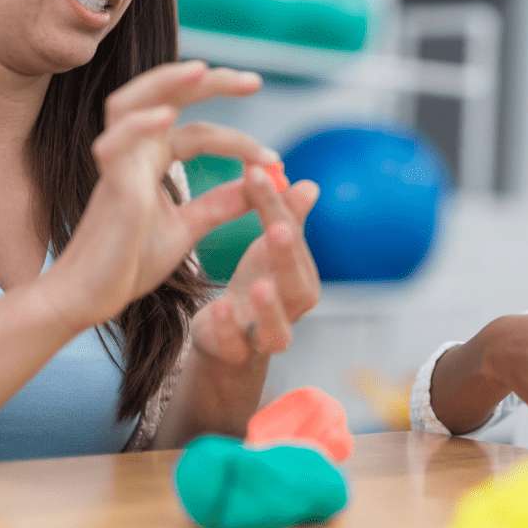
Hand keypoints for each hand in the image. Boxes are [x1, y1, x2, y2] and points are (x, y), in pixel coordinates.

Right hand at [41, 61, 273, 328]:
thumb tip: (259, 184)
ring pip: (130, 103)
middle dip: (209, 83)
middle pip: (165, 96)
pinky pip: (116, 145)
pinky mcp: (109, 187)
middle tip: (254, 80)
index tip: (276, 160)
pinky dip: (140, 126)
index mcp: (152, 161)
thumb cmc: (130, 262)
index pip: (198, 132)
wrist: (92, 297)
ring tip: (203, 71)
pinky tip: (167, 117)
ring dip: (165, 83)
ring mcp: (117, 165)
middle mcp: (133, 153)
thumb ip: (220, 204)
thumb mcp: (188, 228)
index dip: (239, 141)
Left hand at [190, 166, 320, 364]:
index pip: (292, 238)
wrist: (231, 339)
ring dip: (268, 308)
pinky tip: (218, 307)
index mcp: (302, 277)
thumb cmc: (257, 285)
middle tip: (277, 228)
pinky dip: (229, 330)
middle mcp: (292, 308)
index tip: (257, 173)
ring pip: (277, 329)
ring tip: (258, 285)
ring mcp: (267, 335)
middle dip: (287, 257)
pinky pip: (236, 346)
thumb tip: (309, 185)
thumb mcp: (268, 250)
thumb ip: (285, 218)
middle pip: (297, 285)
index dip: (278, 206)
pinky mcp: (237, 353)